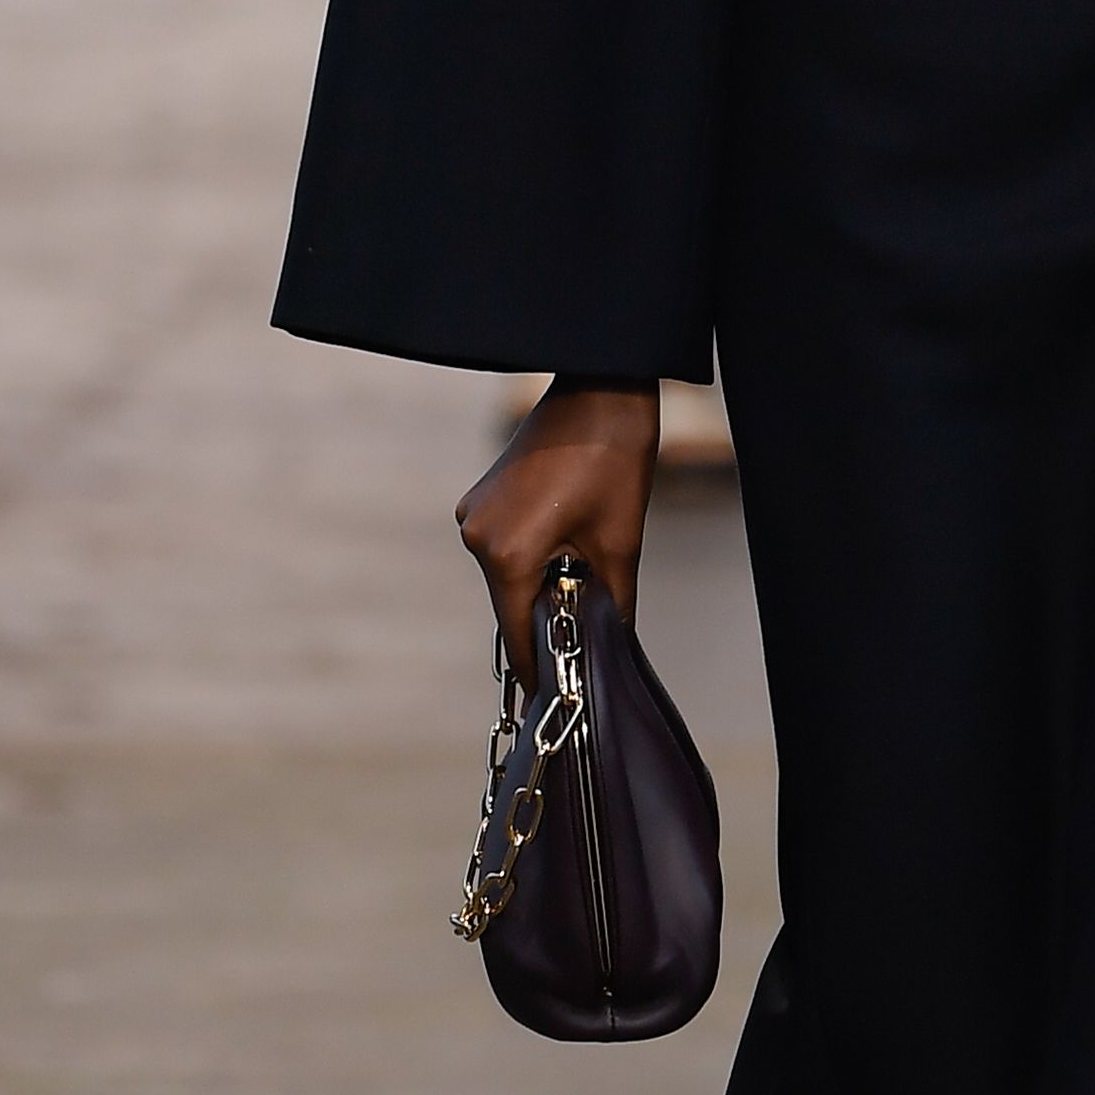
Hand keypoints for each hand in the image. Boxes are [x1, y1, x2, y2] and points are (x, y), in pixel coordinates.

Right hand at [457, 383, 658, 665]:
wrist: (601, 390)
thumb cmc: (615, 462)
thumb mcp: (620, 544)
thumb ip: (611, 605)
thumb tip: (611, 647)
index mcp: (505, 554)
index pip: (515, 634)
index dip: (536, 669)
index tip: (549, 703)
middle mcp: (475, 536)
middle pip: (509, 604)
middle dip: (544, 622)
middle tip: (579, 650)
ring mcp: (474, 513)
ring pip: (507, 574)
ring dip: (540, 586)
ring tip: (581, 587)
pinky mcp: (482, 496)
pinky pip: (504, 545)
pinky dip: (531, 558)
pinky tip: (567, 551)